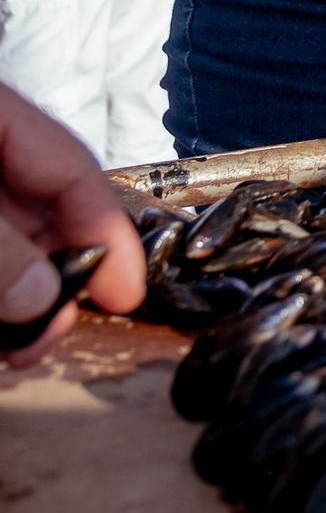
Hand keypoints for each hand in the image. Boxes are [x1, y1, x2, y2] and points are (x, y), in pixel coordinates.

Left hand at [2, 84, 144, 366]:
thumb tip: (43, 299)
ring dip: (21, 295)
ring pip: (11, 245)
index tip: (128, 293)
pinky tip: (1, 324)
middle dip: (59, 276)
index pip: (75, 171)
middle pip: (43, 215)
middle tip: (58, 328)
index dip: (109, 234)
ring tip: (21, 341)